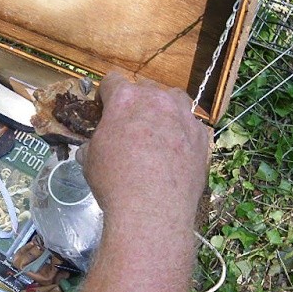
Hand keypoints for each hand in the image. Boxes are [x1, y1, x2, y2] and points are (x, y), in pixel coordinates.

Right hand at [80, 72, 209, 233]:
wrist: (152, 210)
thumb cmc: (115, 183)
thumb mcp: (90, 162)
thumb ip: (94, 146)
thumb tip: (92, 149)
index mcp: (125, 100)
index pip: (113, 81)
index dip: (107, 95)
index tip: (105, 109)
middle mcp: (157, 100)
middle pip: (146, 88)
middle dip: (137, 103)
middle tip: (131, 127)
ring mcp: (184, 116)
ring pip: (174, 99)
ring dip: (165, 110)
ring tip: (158, 133)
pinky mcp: (201, 136)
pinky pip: (191, 125)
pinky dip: (183, 133)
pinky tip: (176, 153)